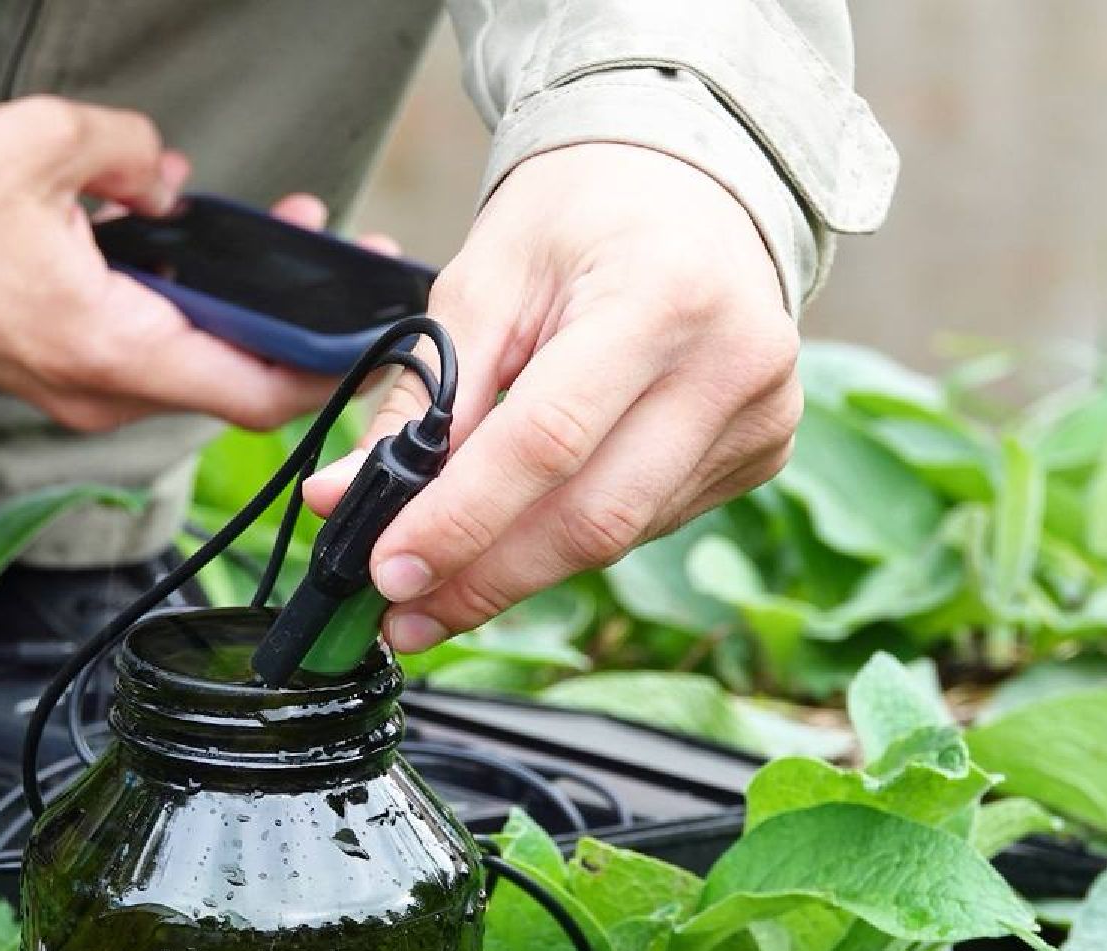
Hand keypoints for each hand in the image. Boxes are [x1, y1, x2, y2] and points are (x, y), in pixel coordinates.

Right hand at [0, 95, 337, 431]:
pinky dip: (173, 314)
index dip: (326, 366)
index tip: (368, 327)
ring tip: (259, 235)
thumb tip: (167, 178)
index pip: (256, 392)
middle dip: (285, 319)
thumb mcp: (48, 144)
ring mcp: (69, 392)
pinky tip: (177, 251)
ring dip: (227, 311)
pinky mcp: (45, 375)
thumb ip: (135, 154)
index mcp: (110, 349)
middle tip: (323, 250)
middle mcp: (96, 391)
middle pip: (229, 380)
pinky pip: (136, 356)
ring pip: (183, 366)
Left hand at [305, 143, 801, 651]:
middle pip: (595, 516)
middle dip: (483, 577)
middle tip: (398, 612)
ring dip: (518, 572)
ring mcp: (761, 416)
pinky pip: (648, 523)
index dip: (461, 519)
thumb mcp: (484, 281)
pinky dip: (570, 540)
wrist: (691, 181)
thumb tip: (345, 500)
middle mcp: (733, 363)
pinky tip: (520, 535)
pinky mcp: (761, 452)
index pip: (548, 440)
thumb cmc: (578, 217)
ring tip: (435, 589)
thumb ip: (421, 396)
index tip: (384, 572)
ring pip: (621, 536)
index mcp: (661, 296)